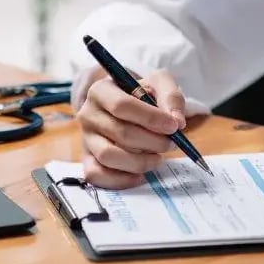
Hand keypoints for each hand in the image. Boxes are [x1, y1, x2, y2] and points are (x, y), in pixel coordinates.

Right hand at [76, 68, 184, 188]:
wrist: (124, 107)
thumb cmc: (141, 95)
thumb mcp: (158, 84)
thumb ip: (171, 97)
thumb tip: (177, 122)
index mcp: (101, 90)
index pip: (122, 106)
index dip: (150, 118)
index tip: (173, 126)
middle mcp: (88, 114)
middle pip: (120, 133)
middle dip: (153, 141)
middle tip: (171, 143)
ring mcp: (86, 138)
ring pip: (108, 156)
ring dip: (139, 162)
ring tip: (157, 158)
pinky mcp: (87, 160)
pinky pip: (97, 175)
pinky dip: (121, 179)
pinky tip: (140, 174)